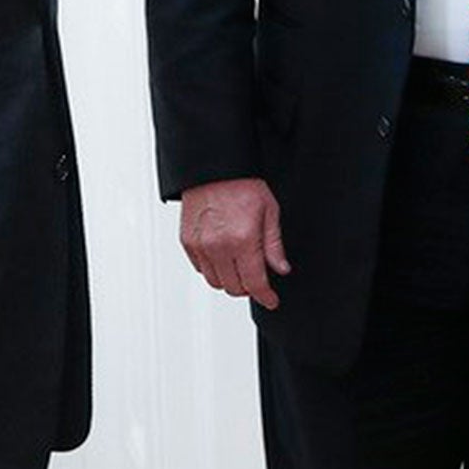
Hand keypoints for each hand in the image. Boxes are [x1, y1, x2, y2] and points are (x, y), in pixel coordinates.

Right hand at [179, 177, 289, 309]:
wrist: (214, 169)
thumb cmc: (242, 184)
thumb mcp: (269, 211)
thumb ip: (274, 245)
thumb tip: (281, 268)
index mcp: (243, 240)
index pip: (254, 283)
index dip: (265, 296)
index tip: (271, 300)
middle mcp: (219, 246)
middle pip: (234, 288)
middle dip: (249, 288)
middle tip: (257, 277)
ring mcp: (200, 246)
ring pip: (216, 282)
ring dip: (229, 280)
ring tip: (239, 265)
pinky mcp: (187, 242)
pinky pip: (201, 269)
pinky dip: (213, 269)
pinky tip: (223, 256)